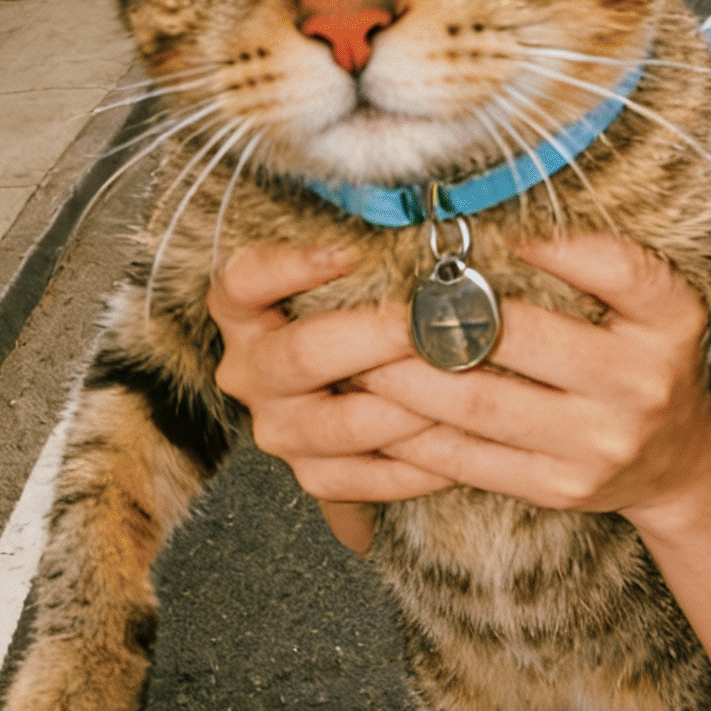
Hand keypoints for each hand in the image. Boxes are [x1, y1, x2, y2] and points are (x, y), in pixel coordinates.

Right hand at [207, 243, 453, 504]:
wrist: (360, 388)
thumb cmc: (365, 308)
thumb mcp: (353, 274)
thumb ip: (373, 254)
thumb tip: (429, 229)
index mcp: (245, 311)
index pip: (245, 282)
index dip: (290, 267)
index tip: (347, 252)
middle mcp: (251, 371)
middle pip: (305, 353)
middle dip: (381, 336)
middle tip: (441, 318)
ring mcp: (279, 428)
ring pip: (342, 424)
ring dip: (411, 405)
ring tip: (466, 382)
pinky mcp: (314, 476)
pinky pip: (365, 481)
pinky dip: (420, 466)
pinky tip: (466, 442)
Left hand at [353, 233, 710, 535]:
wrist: (678, 466)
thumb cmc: (650, 363)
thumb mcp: (656, 308)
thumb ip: (602, 264)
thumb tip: (501, 226)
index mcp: (669, 323)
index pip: (616, 269)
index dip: (550, 246)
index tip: (488, 230)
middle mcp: (640, 385)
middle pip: (519, 338)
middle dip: (437, 315)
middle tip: (380, 295)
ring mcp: (598, 444)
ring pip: (478, 404)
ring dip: (405, 377)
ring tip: (361, 354)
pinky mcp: (561, 489)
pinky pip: (471, 459)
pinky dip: (416, 435)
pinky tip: (381, 412)